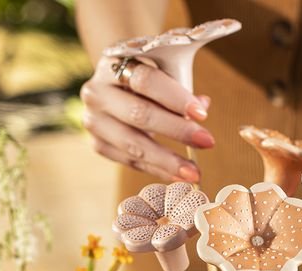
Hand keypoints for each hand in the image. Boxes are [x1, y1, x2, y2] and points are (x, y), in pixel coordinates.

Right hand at [80, 56, 214, 181]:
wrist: (114, 90)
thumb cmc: (145, 79)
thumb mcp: (160, 71)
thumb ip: (180, 85)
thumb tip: (202, 105)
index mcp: (112, 63)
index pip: (145, 80)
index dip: (175, 97)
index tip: (202, 114)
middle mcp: (96, 92)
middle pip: (139, 114)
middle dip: (177, 130)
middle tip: (207, 142)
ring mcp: (94, 122)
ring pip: (134, 144)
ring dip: (168, 161)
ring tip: (194, 172)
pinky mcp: (99, 145)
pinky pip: (132, 162)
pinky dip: (158, 171)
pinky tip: (179, 177)